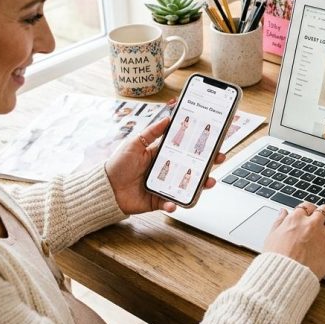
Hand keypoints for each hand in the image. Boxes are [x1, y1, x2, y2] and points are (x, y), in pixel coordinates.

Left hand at [104, 116, 224, 214]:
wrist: (105, 188)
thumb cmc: (118, 164)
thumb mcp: (135, 142)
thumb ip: (152, 132)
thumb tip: (168, 118)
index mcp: (162, 154)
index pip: (186, 148)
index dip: (200, 144)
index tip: (214, 139)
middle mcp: (167, 169)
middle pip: (193, 166)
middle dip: (209, 163)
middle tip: (219, 158)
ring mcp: (165, 185)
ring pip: (188, 185)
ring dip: (200, 184)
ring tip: (208, 182)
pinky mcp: (159, 200)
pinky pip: (171, 203)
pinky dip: (174, 204)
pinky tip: (174, 203)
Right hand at [263, 202, 324, 278]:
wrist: (284, 275)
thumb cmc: (276, 258)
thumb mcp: (271, 236)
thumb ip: (279, 222)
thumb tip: (283, 213)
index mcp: (296, 219)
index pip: (307, 206)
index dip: (310, 209)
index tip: (310, 212)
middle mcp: (312, 224)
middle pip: (324, 210)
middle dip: (324, 213)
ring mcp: (324, 236)